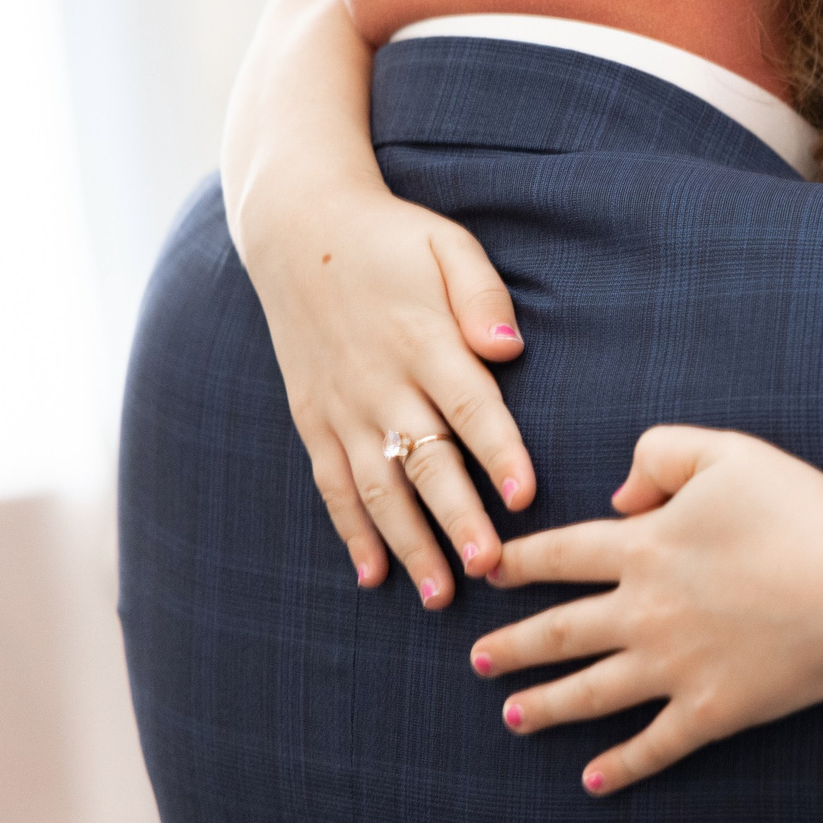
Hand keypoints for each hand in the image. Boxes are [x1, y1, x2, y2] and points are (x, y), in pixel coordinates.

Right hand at [246, 182, 535, 604]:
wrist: (298, 229)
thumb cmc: (391, 239)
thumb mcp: (446, 244)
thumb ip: (481, 294)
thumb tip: (507, 349)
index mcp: (423, 339)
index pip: (469, 407)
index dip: (498, 454)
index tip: (524, 498)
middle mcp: (380, 382)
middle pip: (425, 460)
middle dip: (457, 518)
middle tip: (489, 567)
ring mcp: (342, 406)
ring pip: (377, 487)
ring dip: (409, 543)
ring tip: (440, 593)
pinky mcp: (313, 418)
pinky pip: (331, 484)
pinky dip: (350, 531)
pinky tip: (373, 574)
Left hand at [472, 427, 822, 795]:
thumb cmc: (801, 509)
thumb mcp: (726, 450)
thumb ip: (659, 452)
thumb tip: (618, 494)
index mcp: (644, 546)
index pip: (559, 555)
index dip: (516, 563)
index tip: (487, 573)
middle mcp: (644, 611)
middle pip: (558, 633)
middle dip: (511, 647)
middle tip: (479, 659)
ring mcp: (674, 667)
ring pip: (589, 693)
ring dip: (545, 707)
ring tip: (512, 717)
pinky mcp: (711, 711)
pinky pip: (653, 745)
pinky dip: (620, 766)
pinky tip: (593, 780)